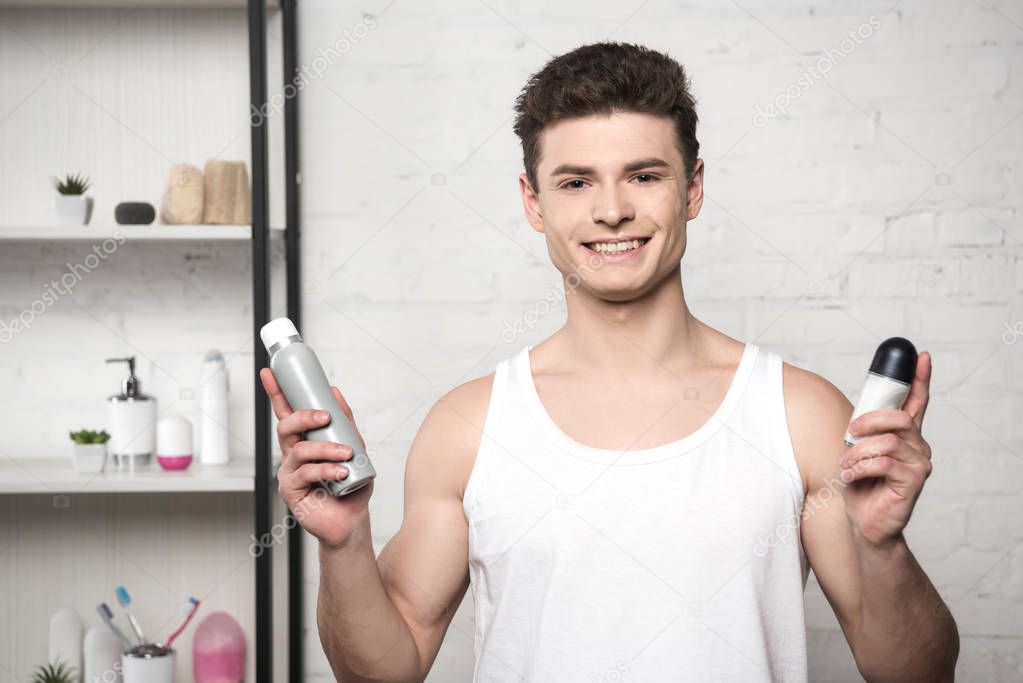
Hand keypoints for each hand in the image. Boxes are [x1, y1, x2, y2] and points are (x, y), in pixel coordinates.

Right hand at [260, 367, 372, 549]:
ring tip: (346, 454)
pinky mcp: (290, 491)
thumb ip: (346, 423)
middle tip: (326, 417)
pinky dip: (326, 469)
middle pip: (285, 426)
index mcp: (304, 441)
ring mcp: (289, 473)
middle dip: (304, 416)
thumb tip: (336, 393)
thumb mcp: (355, 449)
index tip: (270, 371)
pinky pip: (305, 473)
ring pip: (299, 449)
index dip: (277, 392)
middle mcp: (292, 454)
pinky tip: (341, 472)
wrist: (351, 521)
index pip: (287, 412)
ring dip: (325, 448)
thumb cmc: (350, 486)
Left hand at [840, 351, 933, 547]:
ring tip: (847, 467)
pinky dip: (859, 469)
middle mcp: (918, 446)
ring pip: (886, 442)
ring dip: (858, 453)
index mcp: (906, 436)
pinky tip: (851, 477)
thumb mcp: (858, 452)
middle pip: (898, 417)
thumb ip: (865, 432)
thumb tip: (858, 415)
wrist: (866, 523)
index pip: (917, 402)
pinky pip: (882, 463)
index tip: (922, 356)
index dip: (920, 378)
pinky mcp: (914, 481)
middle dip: (868, 421)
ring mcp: (919, 463)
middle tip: (850, 433)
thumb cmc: (862, 486)